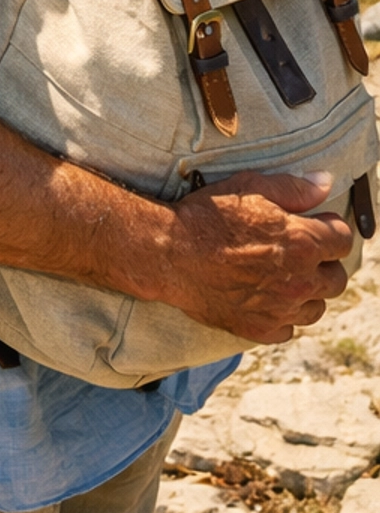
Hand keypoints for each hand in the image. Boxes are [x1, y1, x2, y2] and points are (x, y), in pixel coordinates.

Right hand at [159, 172, 353, 342]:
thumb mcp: (250, 186)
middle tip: (298, 252)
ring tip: (282, 277)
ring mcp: (281, 309)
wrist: (169, 253)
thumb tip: (325, 183)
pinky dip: (281, 315)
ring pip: (316, 307)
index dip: (328, 229)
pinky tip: (263, 297)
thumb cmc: (207, 216)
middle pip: (336, 279)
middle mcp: (299, 281)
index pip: (342, 240)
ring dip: (306, 292)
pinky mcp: (260, 329)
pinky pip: (288, 328)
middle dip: (323, 263)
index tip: (312, 225)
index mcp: (303, 243)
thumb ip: (294, 188)